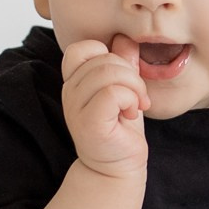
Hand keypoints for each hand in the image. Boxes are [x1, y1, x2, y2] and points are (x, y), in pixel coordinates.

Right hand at [61, 38, 148, 179]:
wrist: (118, 169)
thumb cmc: (121, 129)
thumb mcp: (124, 89)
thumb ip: (123, 63)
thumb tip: (125, 39)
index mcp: (75, 80)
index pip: (81, 48)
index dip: (106, 54)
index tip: (122, 76)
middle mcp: (70, 91)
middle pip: (103, 59)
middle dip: (131, 74)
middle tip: (138, 97)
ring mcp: (76, 108)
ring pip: (109, 72)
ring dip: (134, 87)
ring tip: (136, 105)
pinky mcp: (89, 123)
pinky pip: (113, 93)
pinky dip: (130, 99)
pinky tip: (132, 113)